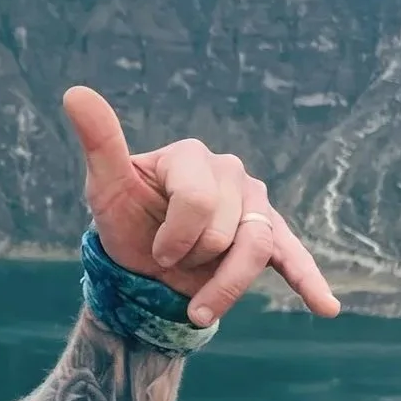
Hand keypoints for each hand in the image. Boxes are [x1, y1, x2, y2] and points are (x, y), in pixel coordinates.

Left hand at [62, 85, 340, 326]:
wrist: (140, 262)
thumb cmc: (124, 218)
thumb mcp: (106, 186)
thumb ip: (100, 141)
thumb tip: (74, 92)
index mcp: (192, 155)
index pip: (198, 202)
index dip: (175, 238)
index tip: (154, 249)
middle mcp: (230, 172)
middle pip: (228, 232)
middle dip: (193, 260)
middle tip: (171, 260)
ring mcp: (254, 203)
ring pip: (257, 250)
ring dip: (224, 287)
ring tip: (199, 307)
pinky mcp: (269, 235)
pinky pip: (292, 256)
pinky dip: (309, 281)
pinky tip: (325, 306)